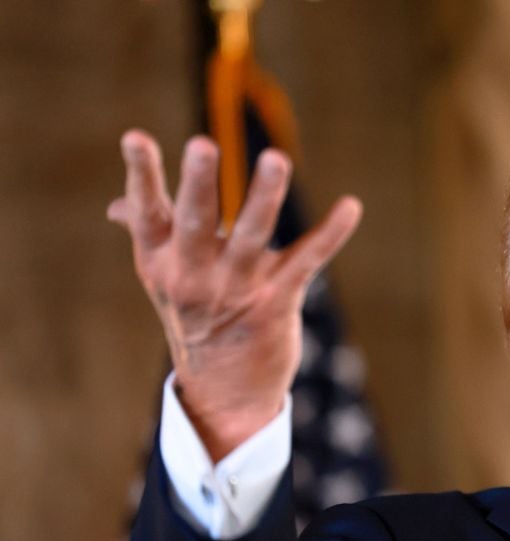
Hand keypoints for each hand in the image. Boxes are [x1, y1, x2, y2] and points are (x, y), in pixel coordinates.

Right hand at [108, 131, 360, 461]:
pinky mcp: (277, 301)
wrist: (224, 391)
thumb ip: (149, 235)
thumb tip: (116, 206)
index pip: (147, 212)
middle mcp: (195, 274)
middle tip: (203, 144)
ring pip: (252, 235)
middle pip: (196, 221)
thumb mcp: (164, 280)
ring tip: (276, 159)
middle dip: (200, 184)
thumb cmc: (195, 318)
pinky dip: (331, 233)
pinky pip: (307, 260)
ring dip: (265, 196)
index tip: (134, 137)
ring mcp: (237, 288)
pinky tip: (351, 206)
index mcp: (161, 260)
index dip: (141, 175)